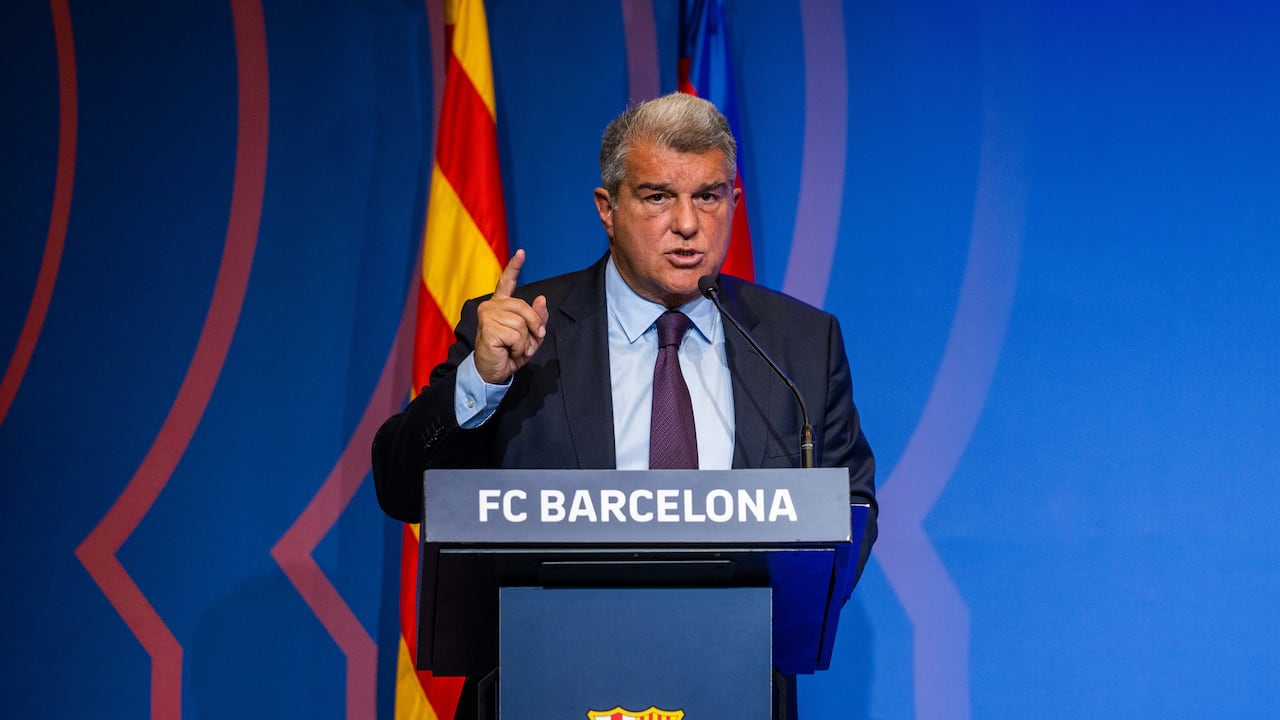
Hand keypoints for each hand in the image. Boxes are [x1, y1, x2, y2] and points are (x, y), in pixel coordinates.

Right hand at [473, 249, 548, 383]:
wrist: (494, 372)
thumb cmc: (509, 353)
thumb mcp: (530, 336)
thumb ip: (537, 318)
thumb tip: (542, 299)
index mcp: (501, 304)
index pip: (506, 281)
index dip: (514, 267)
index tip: (521, 252)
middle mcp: (491, 305)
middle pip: (524, 306)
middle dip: (533, 326)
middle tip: (530, 343)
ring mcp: (487, 314)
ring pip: (521, 323)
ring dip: (525, 341)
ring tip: (515, 348)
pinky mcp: (487, 327)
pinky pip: (516, 334)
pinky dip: (519, 347)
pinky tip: (509, 351)